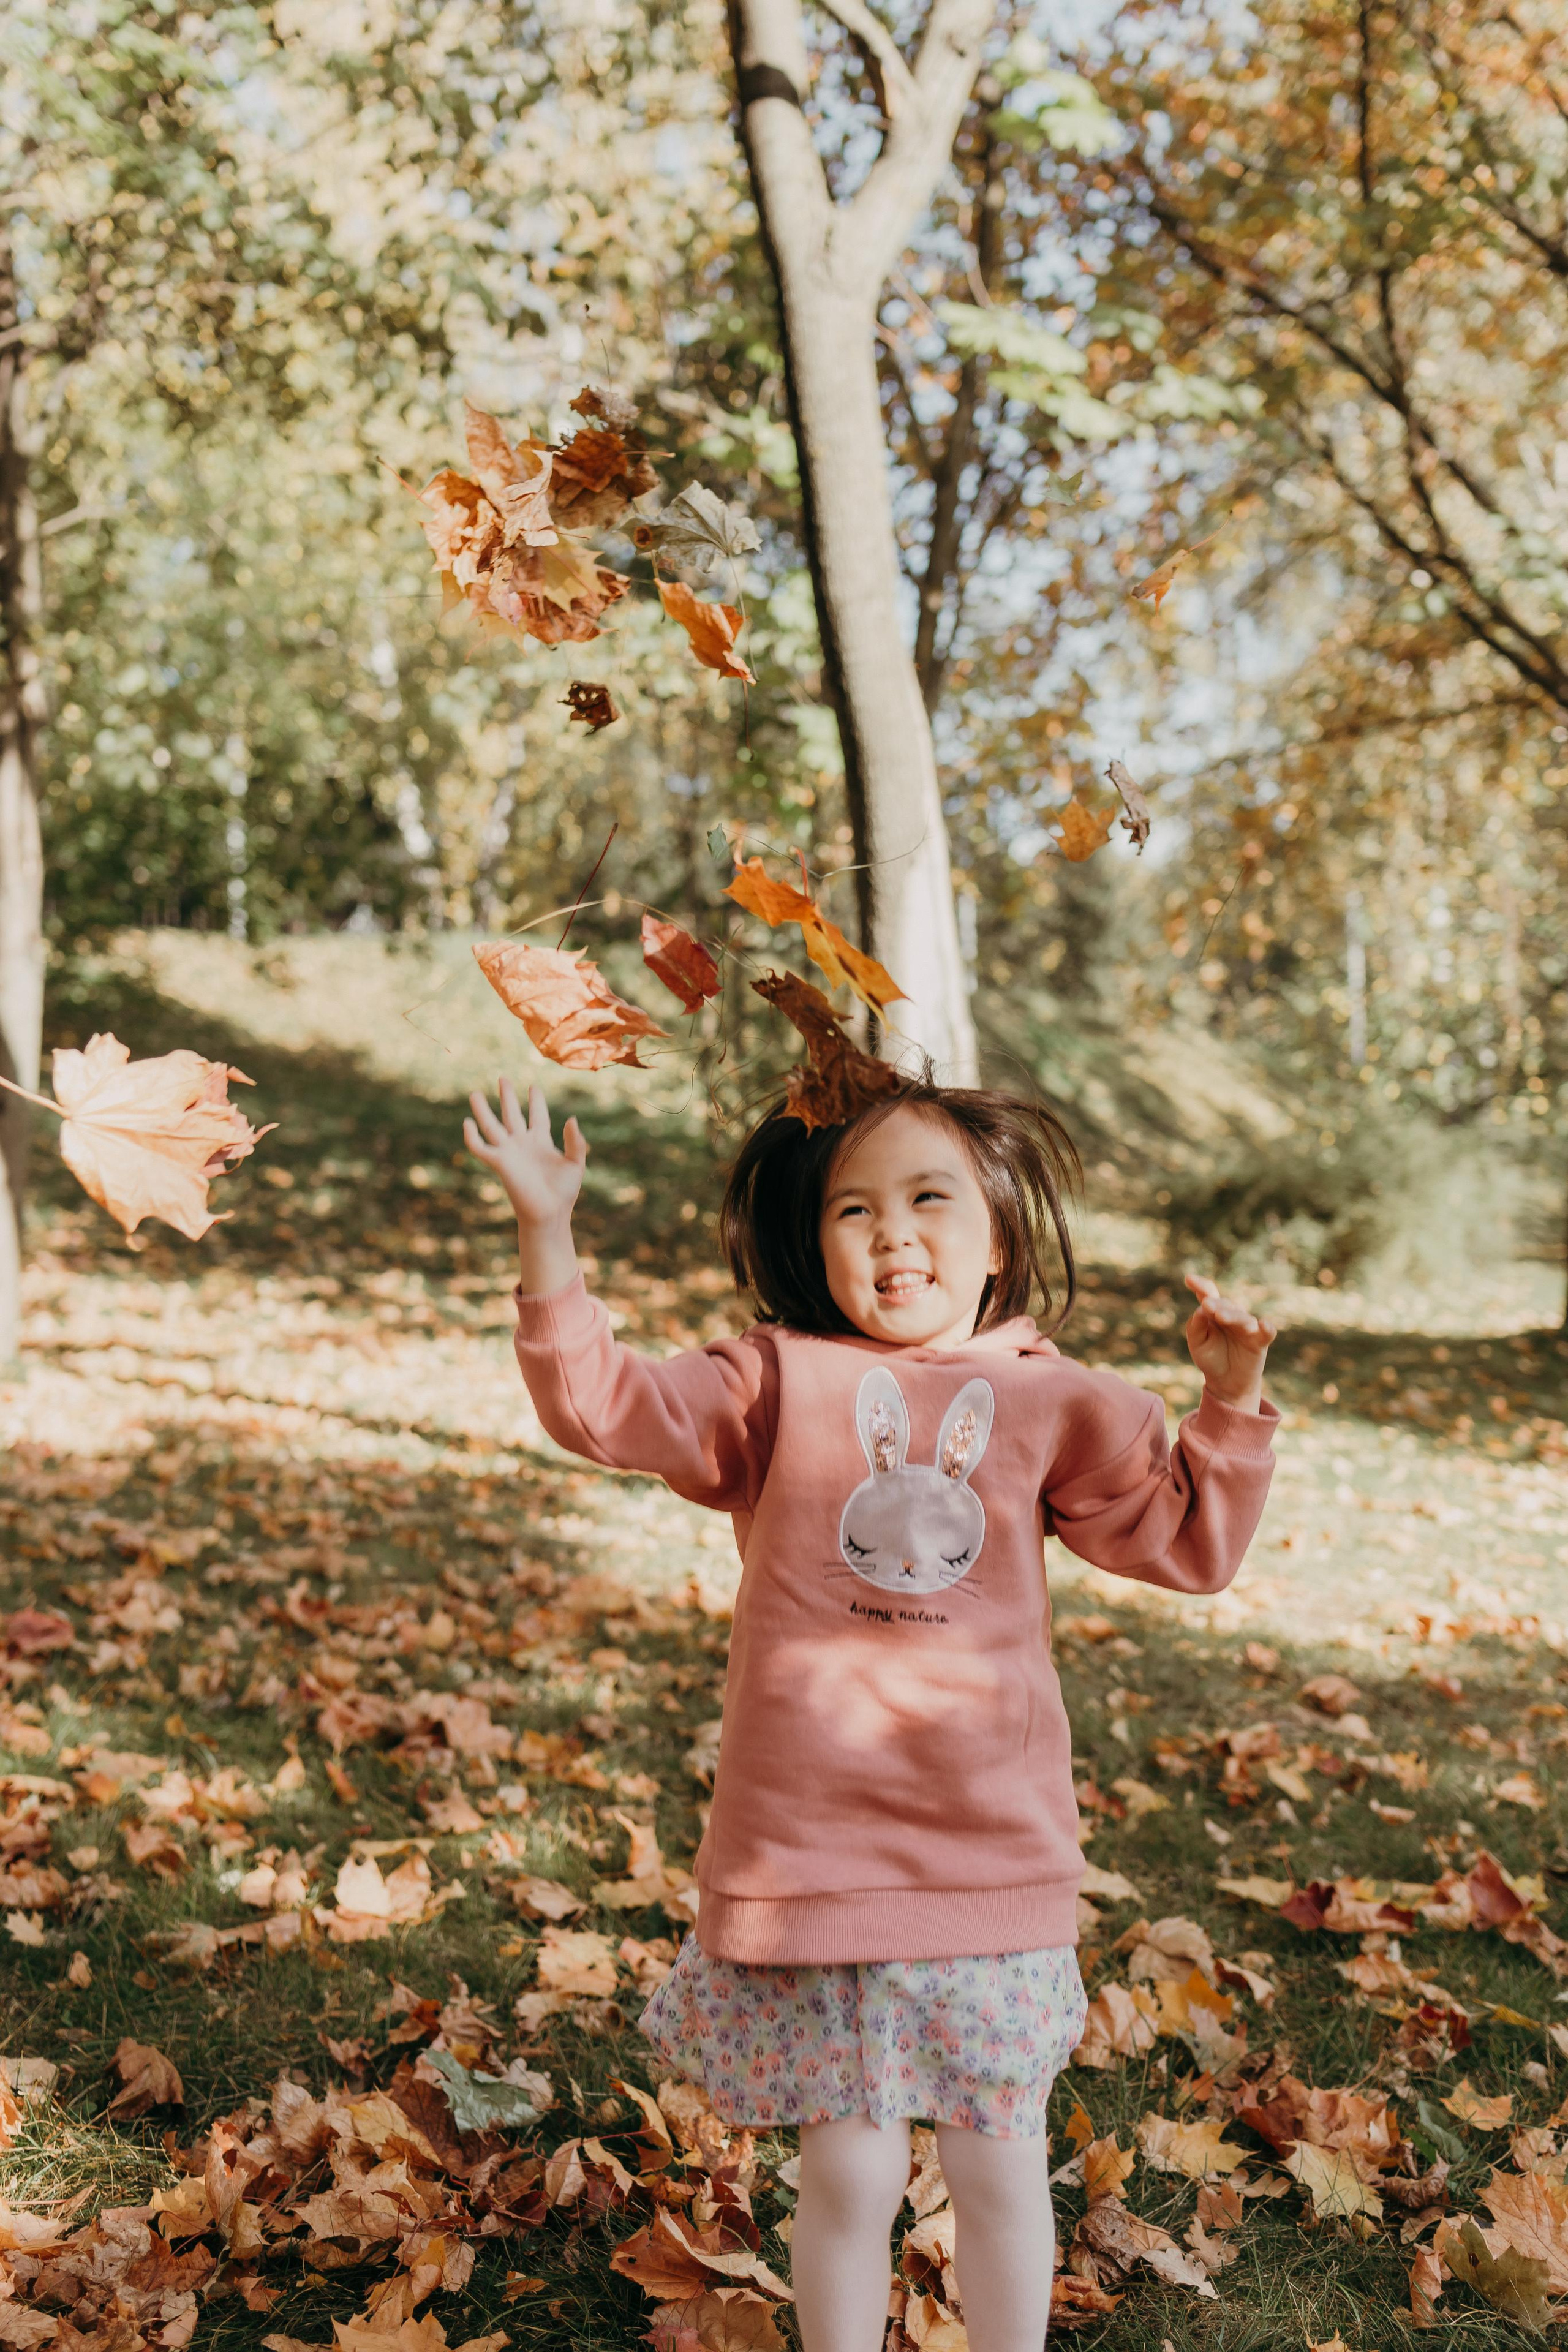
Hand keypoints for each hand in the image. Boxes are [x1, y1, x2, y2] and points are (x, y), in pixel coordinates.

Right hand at [465, 1080, 585, 1294]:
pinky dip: (471, 1136)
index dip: (536, 1101)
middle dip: (507, 1097)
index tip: (534, 1087)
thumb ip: (575, 1141)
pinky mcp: (499, 1163)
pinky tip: (466, 1123)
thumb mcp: (575, 1163)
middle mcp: (523, 1144)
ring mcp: (509, 1152)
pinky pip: (481, 1147)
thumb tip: (571, 1119)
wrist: (549, 1213)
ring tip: (474, 1093)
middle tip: (502, 1078)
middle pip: (512, 1115)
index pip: (538, 1116)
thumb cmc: (564, 1193)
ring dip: (483, 1111)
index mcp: (542, 1142)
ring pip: (492, 1126)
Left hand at [1183, 1272, 1276, 1410]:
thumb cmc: (1211, 1359)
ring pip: (1242, 1318)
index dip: (1201, 1286)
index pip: (1209, 1295)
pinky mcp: (1260, 1342)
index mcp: (1215, 1313)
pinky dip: (1267, 1328)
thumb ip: (1195, 1327)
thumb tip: (1200, 1309)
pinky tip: (1264, 1324)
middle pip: (1225, 1305)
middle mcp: (1232, 1316)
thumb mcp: (1197, 1344)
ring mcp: (1247, 1328)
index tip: (1189, 1279)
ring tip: (1219, 1315)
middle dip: (1216, 1304)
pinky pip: (1267, 1332)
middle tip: (1206, 1304)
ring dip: (1232, 1315)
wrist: (1225, 1383)